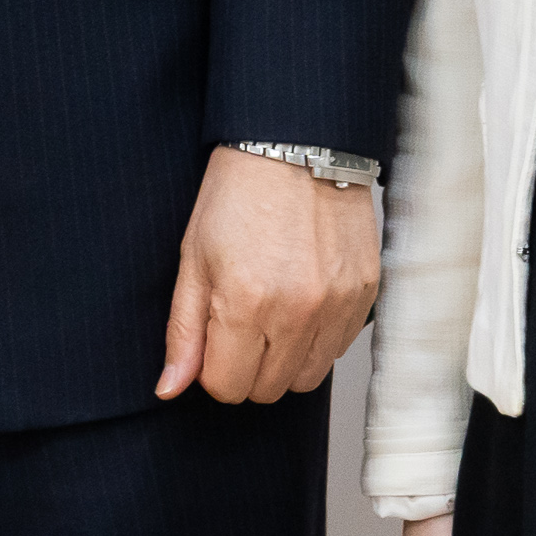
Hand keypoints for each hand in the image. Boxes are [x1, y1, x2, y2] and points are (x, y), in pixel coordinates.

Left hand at [154, 147, 378, 404]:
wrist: (297, 145)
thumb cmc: (238, 193)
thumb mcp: (194, 256)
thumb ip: (183, 330)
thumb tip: (170, 387)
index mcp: (245, 303)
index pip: (227, 387)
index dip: (212, 368)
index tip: (212, 339)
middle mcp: (297, 312)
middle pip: (266, 390)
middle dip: (246, 367)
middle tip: (239, 323)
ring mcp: (337, 306)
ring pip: (306, 379)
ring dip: (283, 360)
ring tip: (271, 315)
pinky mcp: (365, 296)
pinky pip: (338, 350)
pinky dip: (317, 340)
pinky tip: (301, 302)